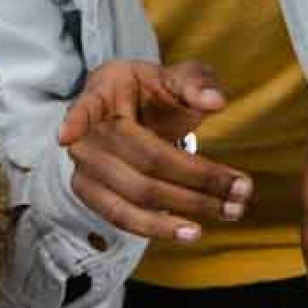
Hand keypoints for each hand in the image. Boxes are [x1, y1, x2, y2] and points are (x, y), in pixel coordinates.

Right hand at [56, 58, 251, 243]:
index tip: (66, 135)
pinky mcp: (92, 195)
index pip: (85, 107)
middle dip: (196, 179)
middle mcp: (87, 135)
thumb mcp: (173, 77)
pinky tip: (189, 230)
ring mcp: (85, 169)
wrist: (128, 113)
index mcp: (103, 93)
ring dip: (181, 211)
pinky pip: (122, 218)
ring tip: (225, 214)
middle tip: (241, 190)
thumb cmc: (150, 93)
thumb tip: (214, 100)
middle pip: (142, 161)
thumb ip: (195, 82)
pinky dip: (156, 227)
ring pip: (133, 197)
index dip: (76, 121)